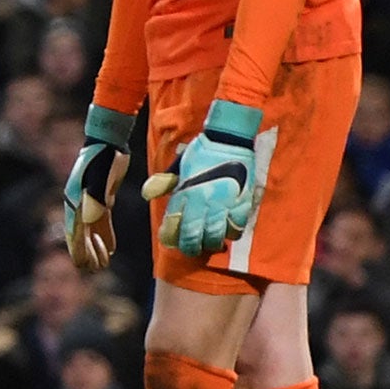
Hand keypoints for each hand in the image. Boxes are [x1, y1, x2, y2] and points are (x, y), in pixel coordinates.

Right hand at [64, 104, 134, 270]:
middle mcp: (79, 204)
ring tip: (103, 264)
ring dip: (95, 248)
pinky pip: (101, 222)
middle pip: (79, 236)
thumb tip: (88, 223)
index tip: (86, 267)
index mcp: (75, 202)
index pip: (73, 233)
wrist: (109, 140)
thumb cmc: (103, 159)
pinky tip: (110, 247)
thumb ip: (94, 200)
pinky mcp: (102, 197)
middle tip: (97, 269)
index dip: (79, 252)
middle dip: (87, 254)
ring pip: (90, 231)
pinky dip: (104, 235)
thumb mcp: (100, 180)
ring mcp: (89, 201)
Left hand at [143, 99, 261, 258]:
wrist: (229, 139)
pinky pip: (236, 227)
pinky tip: (227, 234)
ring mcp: (223, 203)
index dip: (171, 235)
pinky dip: (231, 234)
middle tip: (190, 249)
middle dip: (190, 245)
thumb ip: (164, 181)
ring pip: (214, 234)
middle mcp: (203, 200)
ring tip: (208, 245)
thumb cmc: (202, 152)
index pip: (174, 221)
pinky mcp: (241, 203)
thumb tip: (147, 194)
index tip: (170, 240)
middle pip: (193, 233)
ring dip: (210, 243)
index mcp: (186, 191)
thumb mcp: (179, 165)